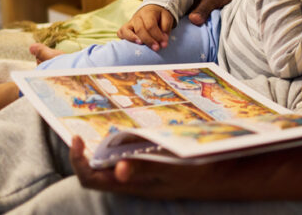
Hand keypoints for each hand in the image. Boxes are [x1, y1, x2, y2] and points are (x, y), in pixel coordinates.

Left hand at [70, 135, 239, 198]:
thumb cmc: (199, 174)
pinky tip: (135, 123)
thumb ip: (147, 168)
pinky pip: (131, 153)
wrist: (224, 174)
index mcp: (130, 184)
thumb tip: (118, 170)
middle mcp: (131, 180)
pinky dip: (127, 139)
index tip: (77, 137)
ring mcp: (141, 173)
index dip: (78, 161)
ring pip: (113, 159)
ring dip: (107, 141)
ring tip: (109, 117)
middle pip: (97, 169)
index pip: (91, 179)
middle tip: (88, 120)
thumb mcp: (174, 170)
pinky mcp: (153, 164)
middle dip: (89, 147)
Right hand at [117, 4, 173, 50]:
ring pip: (127, 30)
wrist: (152, 8)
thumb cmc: (160, 15)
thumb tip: (163, 40)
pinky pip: (120, 32)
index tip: (164, 44)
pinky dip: (124, 38)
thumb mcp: (167, 17)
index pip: (151, 25)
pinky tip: (133, 44)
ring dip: (133, 39)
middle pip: (140, 29)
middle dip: (148, 41)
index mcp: (148, 12)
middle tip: (157, 48)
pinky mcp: (126, 27)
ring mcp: (130, 22)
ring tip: (141, 45)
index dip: (157, 36)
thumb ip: (166, 28)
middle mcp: (137, 17)